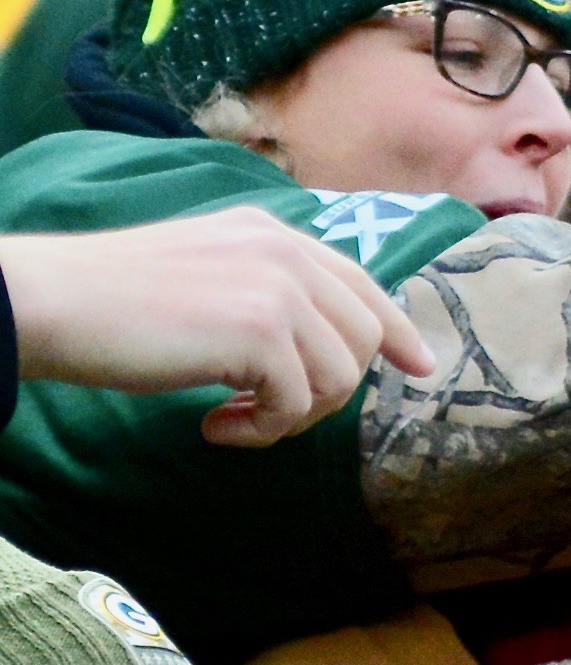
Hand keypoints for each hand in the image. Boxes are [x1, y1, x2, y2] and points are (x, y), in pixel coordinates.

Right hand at [0, 216, 438, 445]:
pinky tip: (216, 426)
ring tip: (235, 418)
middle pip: (362, 340)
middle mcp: (282, 251)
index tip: (420, 365)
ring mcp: (276, 287)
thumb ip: (266, 294)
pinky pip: (297, 405)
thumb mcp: (207, 277)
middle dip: (329, 391)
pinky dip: (263, 431)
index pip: (358, 283)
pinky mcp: (262, 332)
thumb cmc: (116, 301)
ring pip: (339, 378)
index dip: (394, 328)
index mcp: (269, 233)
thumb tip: (326, 346)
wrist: (56, 302)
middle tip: (270, 412)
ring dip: (292, 416)